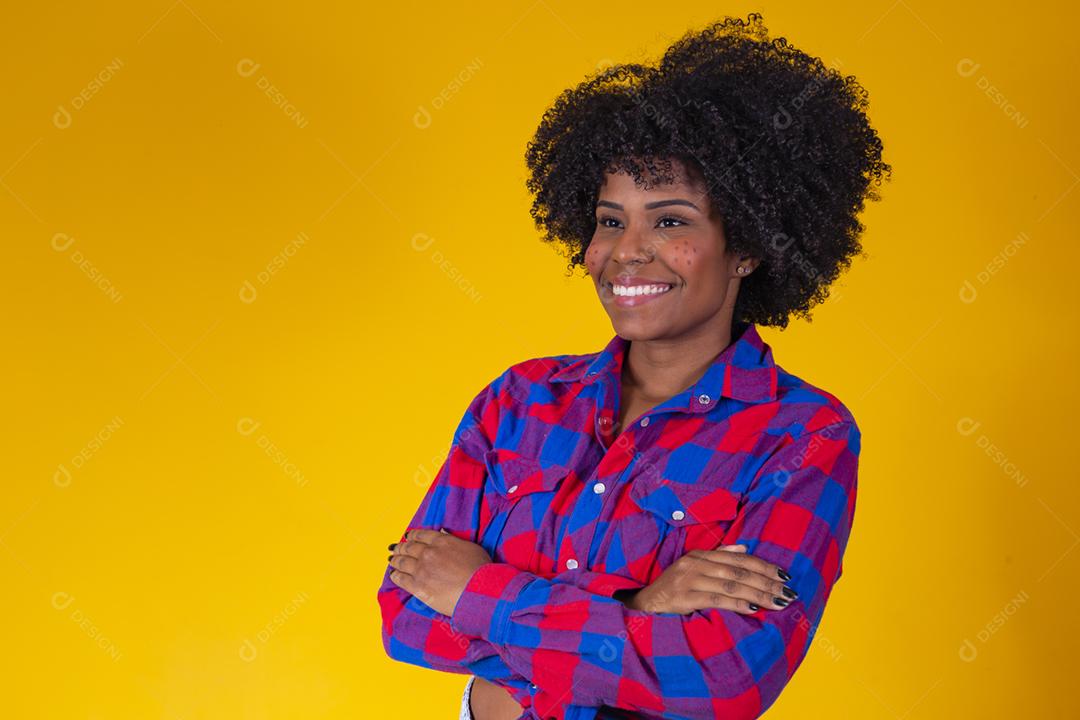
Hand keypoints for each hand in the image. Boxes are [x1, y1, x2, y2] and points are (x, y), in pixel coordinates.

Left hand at [388, 528, 492, 616]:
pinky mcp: (418, 587)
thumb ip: (453, 541)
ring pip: (403, 562)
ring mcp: (421, 570)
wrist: (477, 590)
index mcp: (441, 541)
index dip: (412, 535)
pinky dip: (396, 575)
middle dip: (401, 547)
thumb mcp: (469, 547)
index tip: (408, 536)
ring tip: (392, 560)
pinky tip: (393, 574)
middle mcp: (428, 553)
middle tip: (395, 547)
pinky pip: (402, 579)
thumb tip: (442, 534)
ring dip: (396, 560)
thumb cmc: (480, 570)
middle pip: (409, 548)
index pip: (421, 535)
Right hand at [623, 544, 797, 614]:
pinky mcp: (684, 597)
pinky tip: (753, 608)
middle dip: (767, 582)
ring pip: (731, 584)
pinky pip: (717, 598)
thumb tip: (744, 547)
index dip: (763, 566)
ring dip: (758, 594)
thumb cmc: (672, 588)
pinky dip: (737, 603)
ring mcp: (689, 579)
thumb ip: (718, 557)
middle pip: (739, 571)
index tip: (784, 576)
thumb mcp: (692, 568)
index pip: (739, 558)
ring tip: (777, 602)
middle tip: (788, 593)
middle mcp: (695, 564)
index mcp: (700, 555)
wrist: (643, 604)